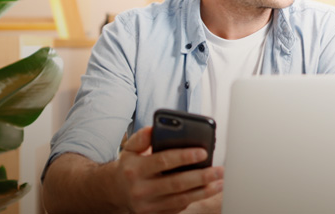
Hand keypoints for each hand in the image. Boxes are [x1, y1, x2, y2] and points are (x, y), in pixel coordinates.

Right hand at [110, 126, 224, 213]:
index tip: (203, 152)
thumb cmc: (129, 166)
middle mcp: (140, 189)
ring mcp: (148, 205)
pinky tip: (207, 190)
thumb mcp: (130, 149)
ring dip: (204, 191)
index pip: (163, 161)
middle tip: (219, 170)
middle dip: (202, 176)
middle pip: (177, 183)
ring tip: (220, 182)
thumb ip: (142, 137)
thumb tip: (154, 128)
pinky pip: (178, 208)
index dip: (185, 157)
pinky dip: (195, 199)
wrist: (114, 191)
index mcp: (135, 169)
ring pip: (181, 199)